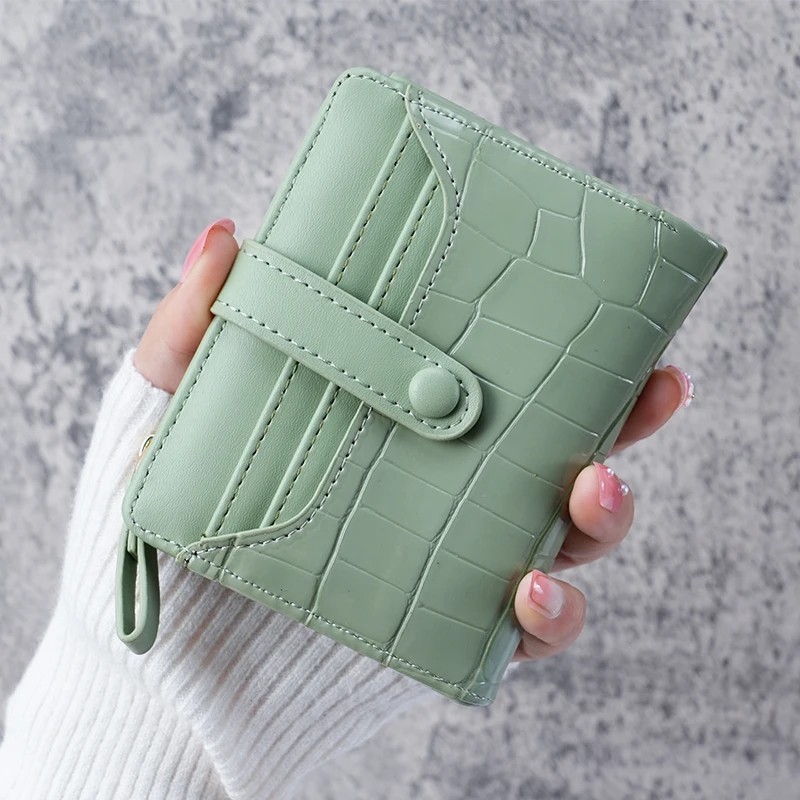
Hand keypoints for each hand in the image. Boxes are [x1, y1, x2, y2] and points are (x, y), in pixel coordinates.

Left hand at [135, 219, 695, 665]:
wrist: (150, 670)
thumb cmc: (151, 536)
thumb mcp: (160, 418)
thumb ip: (187, 333)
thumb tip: (228, 234)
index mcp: (389, 423)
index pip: (487, 376)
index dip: (556, 346)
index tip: (603, 308)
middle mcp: (434, 488)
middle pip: (553, 448)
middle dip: (620, 421)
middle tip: (654, 389)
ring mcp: (448, 561)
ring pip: (563, 536)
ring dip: (604, 513)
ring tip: (592, 488)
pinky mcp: (448, 635)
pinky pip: (527, 631)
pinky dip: (549, 615)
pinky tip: (531, 591)